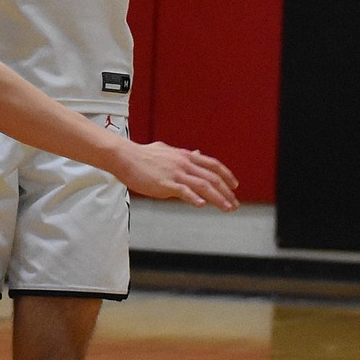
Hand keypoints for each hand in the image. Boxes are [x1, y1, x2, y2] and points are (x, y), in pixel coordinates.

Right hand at [116, 141, 238, 209]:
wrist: (124, 156)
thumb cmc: (142, 155)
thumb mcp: (167, 150)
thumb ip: (183, 155)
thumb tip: (196, 153)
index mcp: (185, 156)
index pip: (212, 164)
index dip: (226, 175)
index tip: (234, 185)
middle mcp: (184, 163)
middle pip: (212, 178)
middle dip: (227, 192)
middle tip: (234, 203)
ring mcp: (175, 173)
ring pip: (203, 186)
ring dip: (218, 198)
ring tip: (226, 208)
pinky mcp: (165, 183)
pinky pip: (184, 191)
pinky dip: (195, 198)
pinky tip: (202, 205)